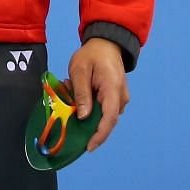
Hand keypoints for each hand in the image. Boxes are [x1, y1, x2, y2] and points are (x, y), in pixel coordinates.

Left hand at [66, 37, 128, 152]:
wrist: (107, 43)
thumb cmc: (92, 54)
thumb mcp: (80, 70)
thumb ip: (81, 93)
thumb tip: (82, 117)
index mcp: (112, 89)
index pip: (109, 119)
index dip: (99, 135)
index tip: (88, 147)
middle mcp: (121, 97)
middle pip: (105, 120)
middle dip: (85, 119)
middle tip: (68, 99)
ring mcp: (120, 98)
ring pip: (102, 115)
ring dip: (85, 109)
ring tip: (71, 88)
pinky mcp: (116, 98)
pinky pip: (102, 108)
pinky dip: (89, 104)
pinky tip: (78, 90)